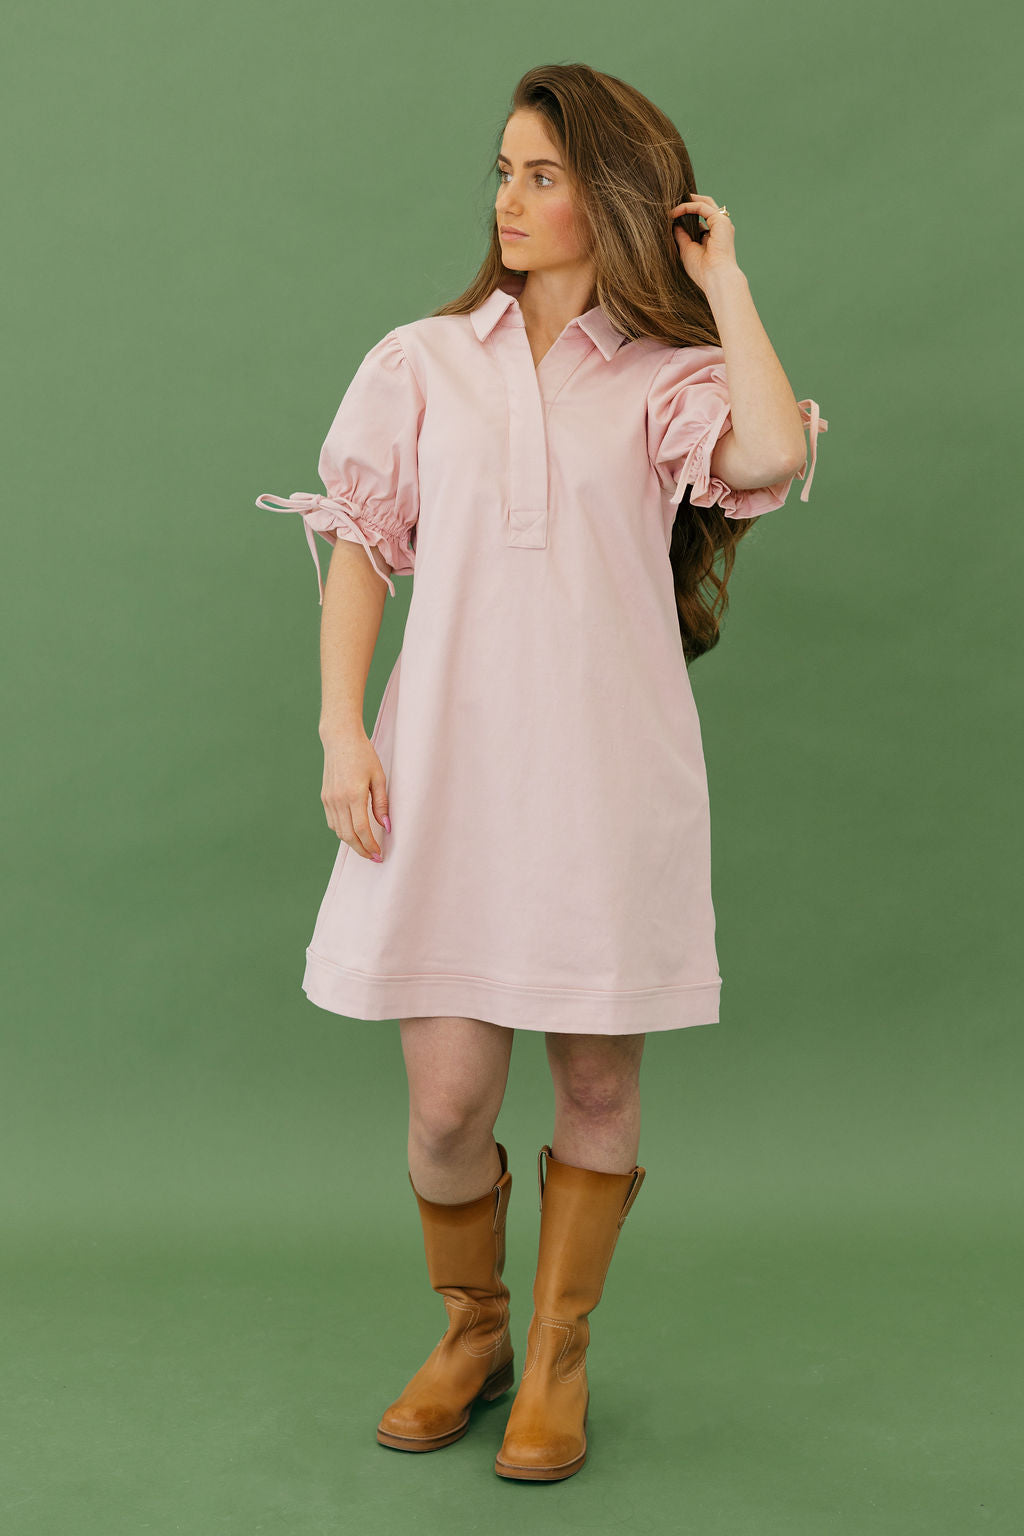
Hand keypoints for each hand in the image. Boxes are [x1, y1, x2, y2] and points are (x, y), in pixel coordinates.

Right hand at [320, 729, 390, 860]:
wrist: (340, 739)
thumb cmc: (363, 755)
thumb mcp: (379, 777)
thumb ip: (382, 804)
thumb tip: (386, 827)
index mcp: (354, 794)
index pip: (362, 830)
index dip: (371, 845)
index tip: (379, 854)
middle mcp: (338, 799)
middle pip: (348, 835)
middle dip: (361, 850)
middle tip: (374, 857)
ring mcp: (329, 799)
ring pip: (339, 831)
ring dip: (352, 842)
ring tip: (366, 847)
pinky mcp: (325, 797)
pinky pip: (333, 822)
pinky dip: (343, 831)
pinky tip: (353, 832)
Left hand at [668, 193, 738, 292]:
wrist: (715, 277)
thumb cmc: (702, 270)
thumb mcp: (687, 249)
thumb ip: (682, 235)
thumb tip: (674, 224)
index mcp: (715, 235)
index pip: (702, 217)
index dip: (687, 213)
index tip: (671, 214)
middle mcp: (721, 227)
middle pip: (705, 206)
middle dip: (688, 203)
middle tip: (672, 203)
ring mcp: (722, 222)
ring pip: (704, 203)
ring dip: (686, 203)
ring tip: (671, 207)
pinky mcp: (720, 220)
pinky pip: (702, 207)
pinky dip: (688, 207)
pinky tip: (675, 212)